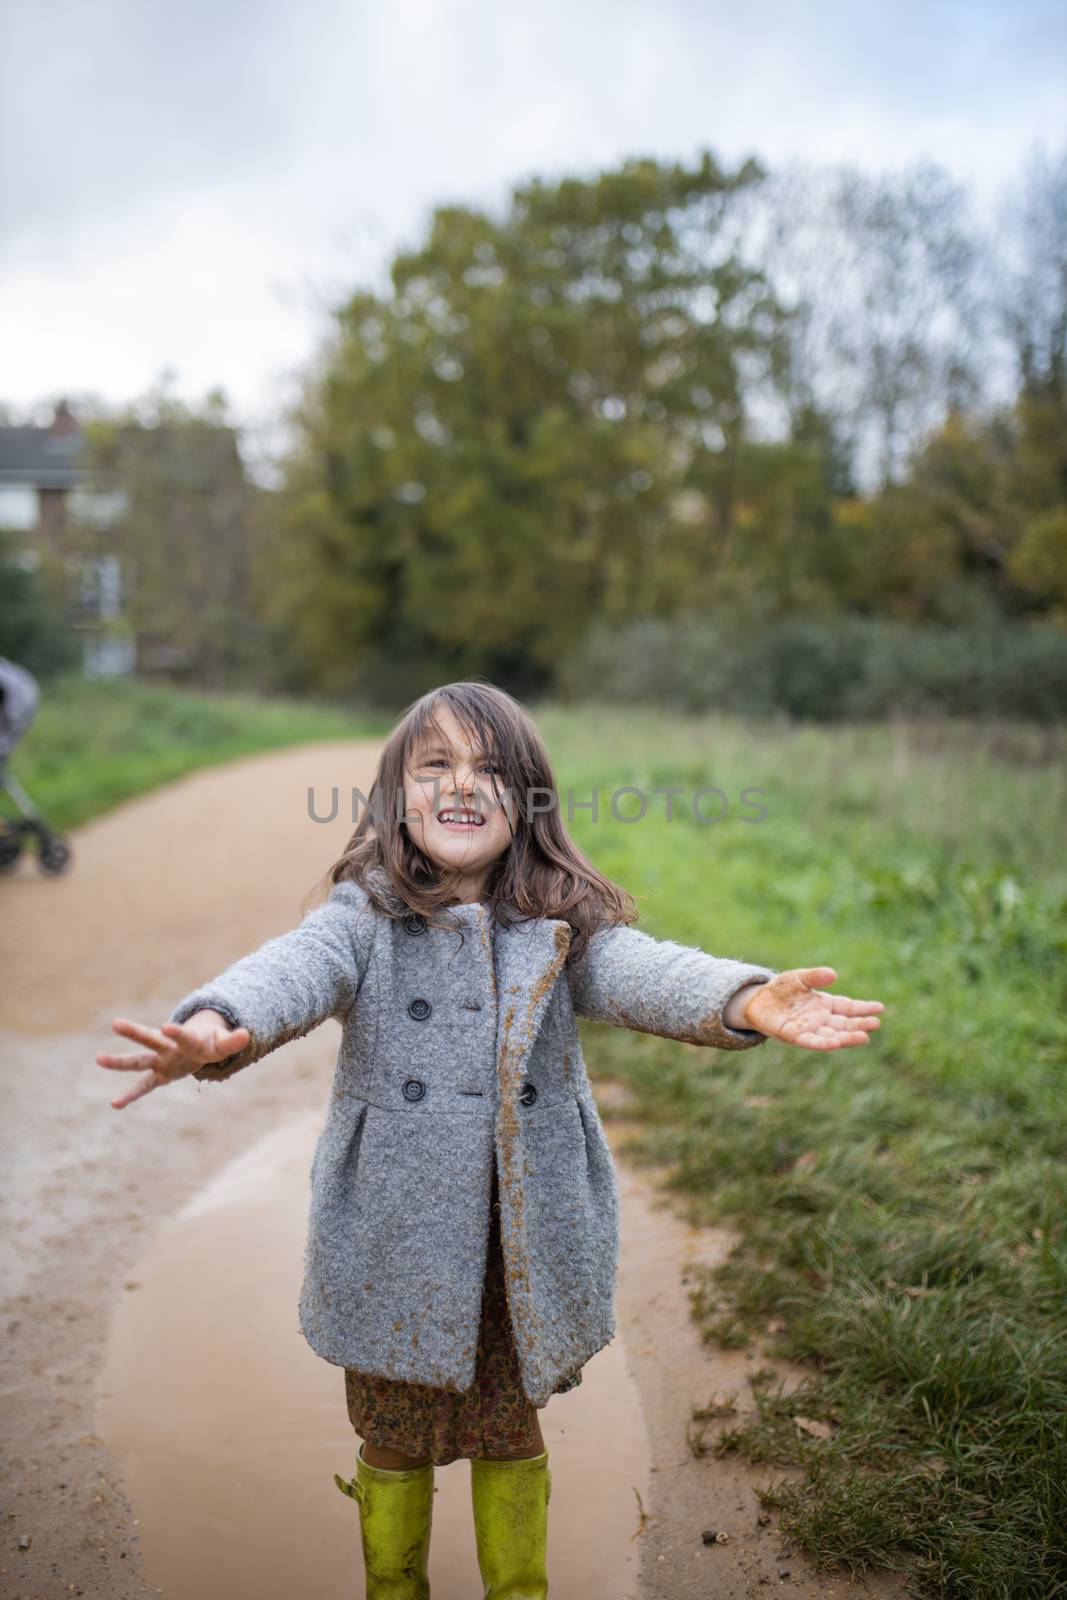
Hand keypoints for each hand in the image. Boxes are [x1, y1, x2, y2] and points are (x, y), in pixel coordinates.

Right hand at [95, 1010, 250, 1109]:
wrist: (200, 1046)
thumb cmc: (212, 1044)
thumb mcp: (224, 1044)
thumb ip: (233, 1041)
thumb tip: (247, 1034)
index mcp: (187, 1039)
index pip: (182, 1034)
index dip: (177, 1032)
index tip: (167, 1026)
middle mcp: (168, 1047)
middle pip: (150, 1039)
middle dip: (135, 1032)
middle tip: (116, 1023)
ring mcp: (160, 1061)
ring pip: (138, 1060)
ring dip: (119, 1061)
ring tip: (98, 1058)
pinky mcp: (158, 1075)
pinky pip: (142, 1087)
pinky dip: (130, 1096)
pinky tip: (114, 1105)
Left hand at [740, 968, 883, 1049]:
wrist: (757, 1001)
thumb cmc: (780, 989)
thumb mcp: (798, 978)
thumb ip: (815, 977)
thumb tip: (834, 975)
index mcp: (823, 1004)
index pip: (847, 1007)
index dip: (863, 1008)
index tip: (880, 1008)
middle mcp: (820, 1019)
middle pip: (844, 1023)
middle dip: (860, 1024)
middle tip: (876, 1023)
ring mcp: (809, 1029)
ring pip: (833, 1035)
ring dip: (848, 1037)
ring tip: (864, 1036)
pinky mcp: (795, 1036)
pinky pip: (813, 1042)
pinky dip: (825, 1042)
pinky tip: (837, 1042)